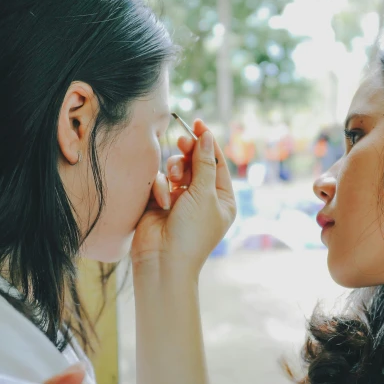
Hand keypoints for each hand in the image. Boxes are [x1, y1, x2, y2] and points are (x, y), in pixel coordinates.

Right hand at [131, 119, 235, 276]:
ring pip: (176, 170)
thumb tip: (207, 136)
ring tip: (173, 180)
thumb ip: (203, 163)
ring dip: (174, 170)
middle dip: (188, 152)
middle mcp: (203, 198)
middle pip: (196, 163)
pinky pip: (160, 182)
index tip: (198, 123)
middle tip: (182, 141)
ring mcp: (181, 201)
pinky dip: (161, 187)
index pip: (217, 162)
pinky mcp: (160, 203)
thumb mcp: (204, 194)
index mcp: (223, 199)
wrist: (163, 261)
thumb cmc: (191, 232)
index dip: (208, 142)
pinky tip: (162, 200)